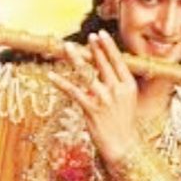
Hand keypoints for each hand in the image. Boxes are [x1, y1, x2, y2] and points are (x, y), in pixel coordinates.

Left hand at [48, 30, 139, 161]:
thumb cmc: (124, 122)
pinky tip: (51, 75)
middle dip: (93, 48)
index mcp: (128, 86)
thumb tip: (104, 66)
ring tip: (67, 47)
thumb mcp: (127, 100)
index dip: (108, 46)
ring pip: (87, 73)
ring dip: (75, 59)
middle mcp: (117, 90)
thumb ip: (118, 83)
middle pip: (102, 63)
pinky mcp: (90, 109)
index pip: (117, 61)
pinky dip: (61, 82)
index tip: (100, 34)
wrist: (123, 146)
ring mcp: (103, 99)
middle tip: (87, 36)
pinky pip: (73, 91)